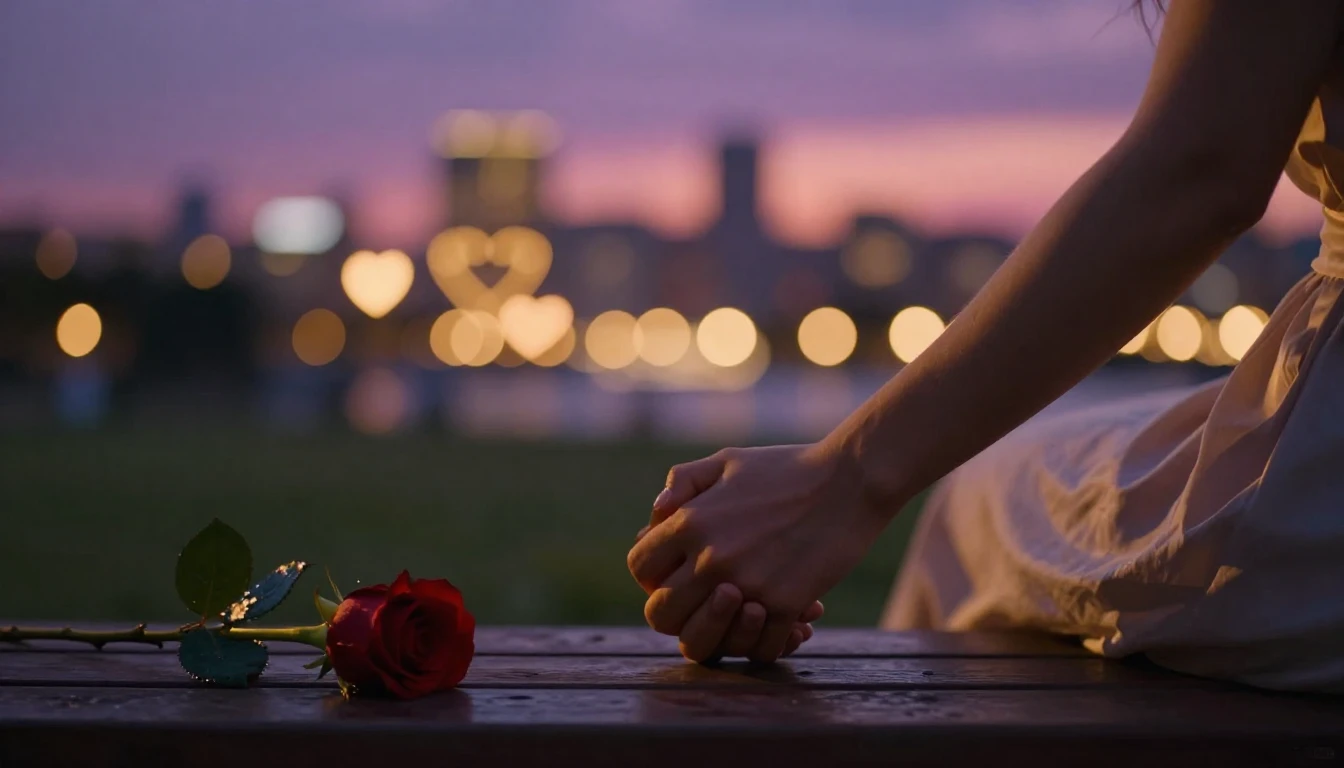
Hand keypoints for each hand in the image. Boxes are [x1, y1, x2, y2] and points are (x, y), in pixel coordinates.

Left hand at [628, 443, 889, 662]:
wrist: (850, 480)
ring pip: (701, 642)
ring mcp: (747, 585)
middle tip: (701, 603)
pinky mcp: (785, 604)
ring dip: (716, 635)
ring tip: (737, 617)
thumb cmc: (787, 468)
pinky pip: (758, 647)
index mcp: (690, 521)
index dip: (652, 574)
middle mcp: (710, 557)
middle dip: (675, 613)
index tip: (675, 572)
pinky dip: (765, 642)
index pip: (640, 567)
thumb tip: (655, 516)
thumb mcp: (727, 461)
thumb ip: (683, 482)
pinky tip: (778, 624)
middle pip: (660, 615)